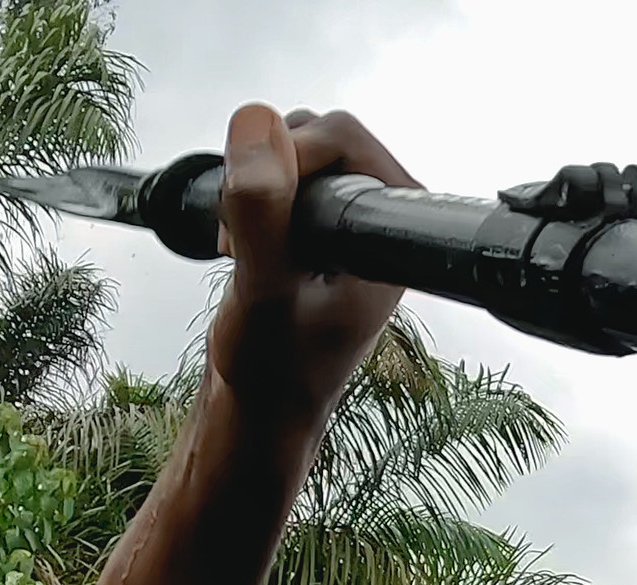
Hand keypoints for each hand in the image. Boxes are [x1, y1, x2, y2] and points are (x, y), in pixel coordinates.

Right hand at [204, 105, 416, 428]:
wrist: (259, 410)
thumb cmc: (273, 369)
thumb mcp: (262, 289)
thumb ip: (262, 211)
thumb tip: (258, 122)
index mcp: (392, 235)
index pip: (344, 139)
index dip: (290, 161)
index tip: (265, 217)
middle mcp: (378, 224)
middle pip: (315, 136)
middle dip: (267, 175)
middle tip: (249, 241)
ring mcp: (346, 226)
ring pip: (288, 154)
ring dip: (251, 190)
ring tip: (246, 250)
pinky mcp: (314, 231)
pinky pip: (274, 180)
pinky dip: (246, 204)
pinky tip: (243, 251)